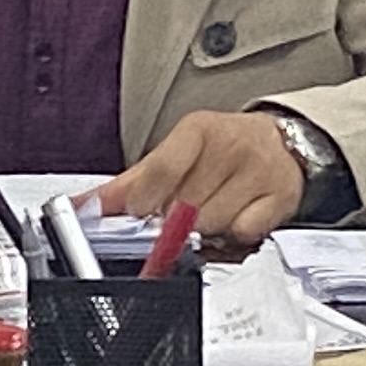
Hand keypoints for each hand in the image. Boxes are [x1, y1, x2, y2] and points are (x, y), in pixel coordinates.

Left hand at [96, 108, 307, 246]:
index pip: (160, 171)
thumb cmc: (220, 150)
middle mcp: (231, 146)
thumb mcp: (174, 153)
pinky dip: (233, 235)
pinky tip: (235, 217)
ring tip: (211, 209)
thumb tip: (83, 206)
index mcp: (198, 130)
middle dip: (175, 218)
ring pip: (211, 225)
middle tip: (181, 210)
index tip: (140, 213)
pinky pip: (242, 234)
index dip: (144, 200)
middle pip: (183, 207)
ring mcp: (258, 172)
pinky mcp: (280, 198)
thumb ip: (129, 184)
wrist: (282, 144)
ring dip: (204, 230)